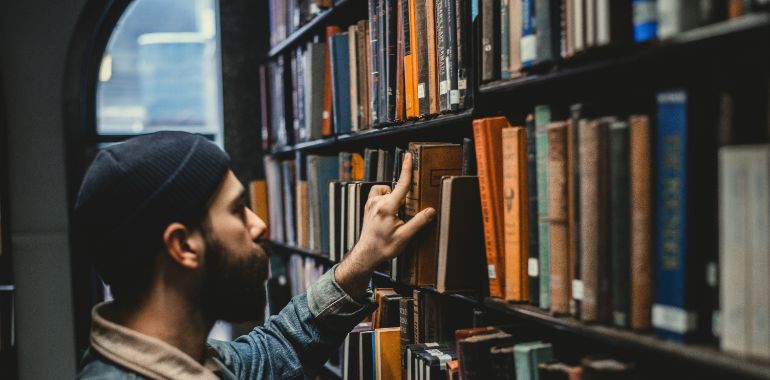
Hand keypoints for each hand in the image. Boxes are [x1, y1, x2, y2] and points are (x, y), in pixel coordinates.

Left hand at [334, 153, 436, 297]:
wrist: (367, 253)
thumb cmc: (384, 247)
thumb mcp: (405, 237)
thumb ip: (418, 222)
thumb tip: (431, 211)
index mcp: (387, 208)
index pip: (401, 185)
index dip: (406, 170)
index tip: (409, 156)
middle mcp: (377, 202)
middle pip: (396, 190)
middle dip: (404, 199)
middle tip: (403, 217)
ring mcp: (371, 203)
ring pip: (387, 191)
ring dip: (394, 198)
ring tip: (395, 215)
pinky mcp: (368, 205)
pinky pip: (379, 194)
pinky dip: (385, 198)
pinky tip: (388, 210)